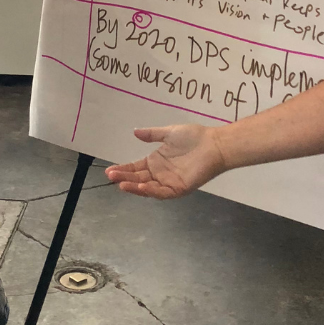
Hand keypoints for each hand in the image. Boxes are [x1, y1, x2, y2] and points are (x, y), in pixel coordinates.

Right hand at [105, 124, 226, 198]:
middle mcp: (160, 174)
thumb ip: (152, 135)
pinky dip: (151, 191)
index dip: (123, 169)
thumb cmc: (193, 137)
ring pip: (147, 188)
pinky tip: (141, 186)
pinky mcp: (178, 188)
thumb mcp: (169, 133)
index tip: (109, 170)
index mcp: (156, 161)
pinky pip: (162, 192)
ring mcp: (168, 182)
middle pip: (138, 179)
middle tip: (110, 176)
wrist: (214, 144)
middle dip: (124, 178)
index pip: (135, 168)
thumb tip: (135, 132)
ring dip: (134, 187)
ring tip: (121, 184)